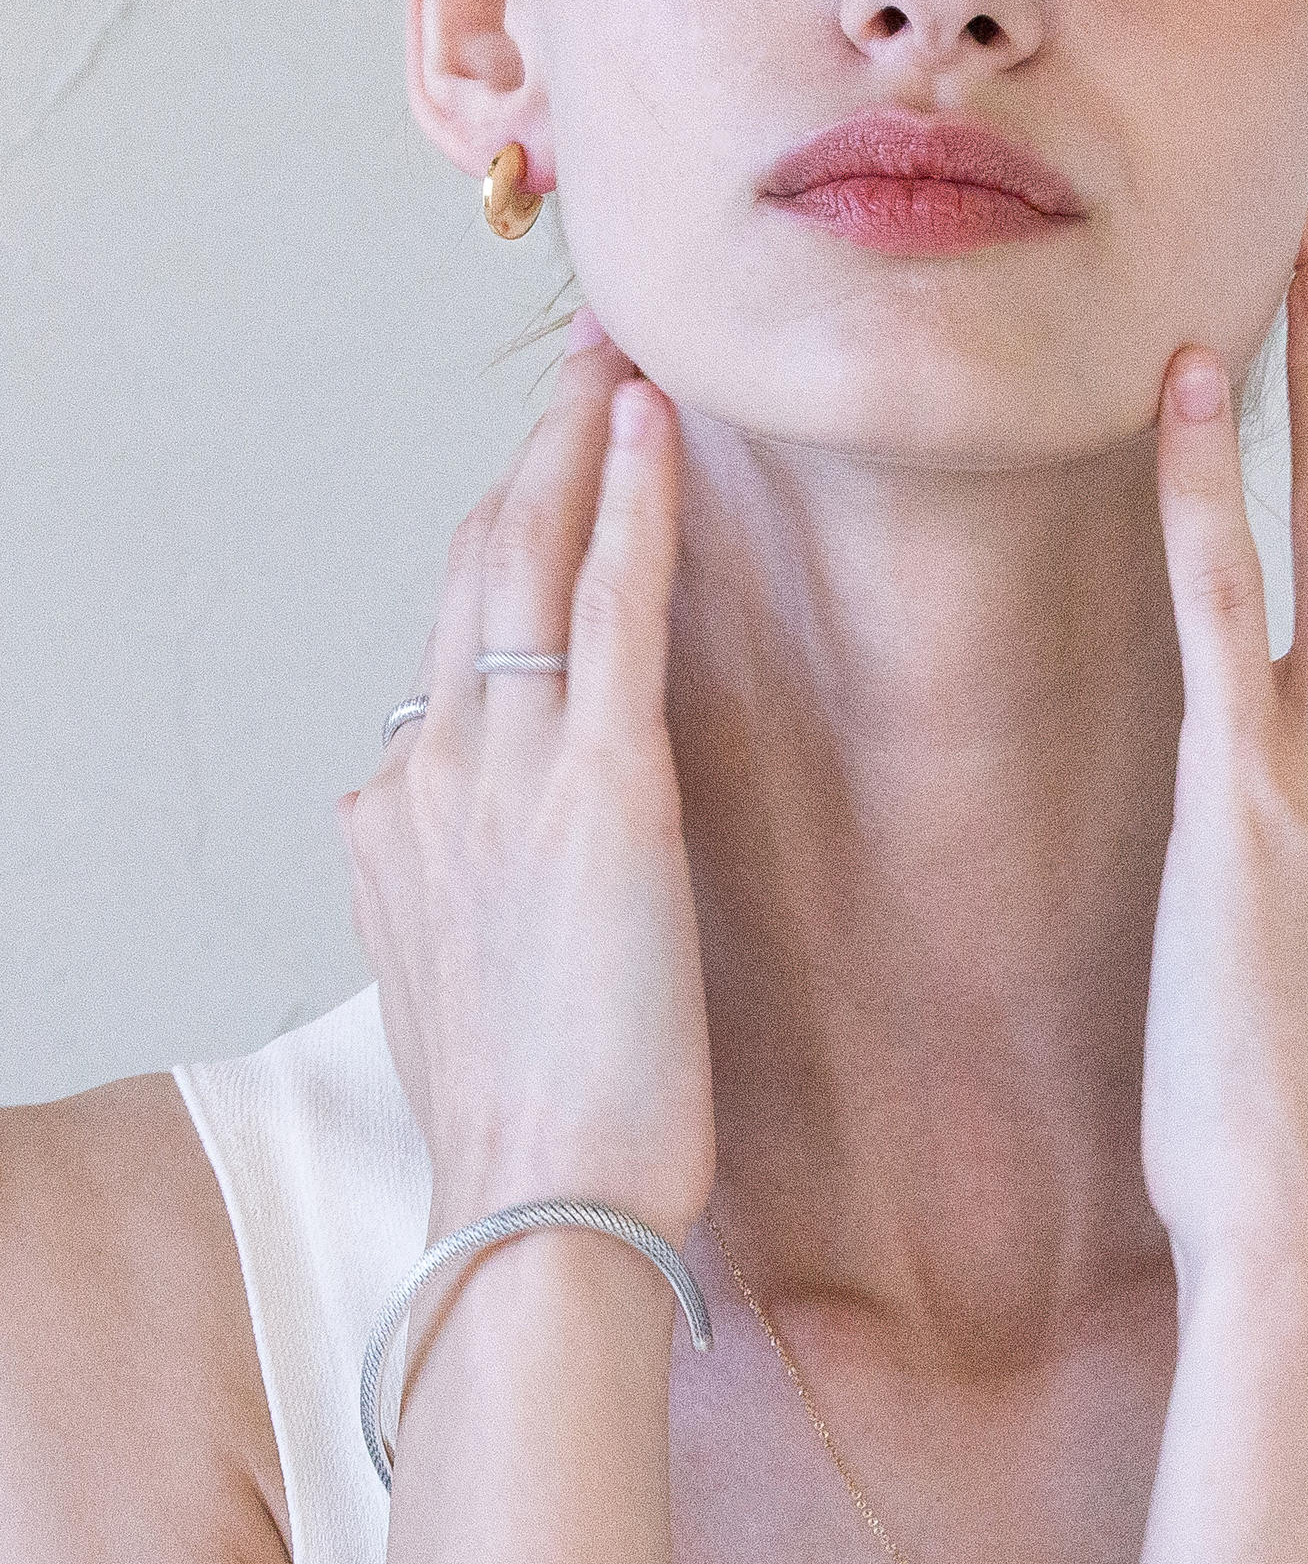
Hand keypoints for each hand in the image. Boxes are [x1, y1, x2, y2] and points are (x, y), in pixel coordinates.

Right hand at [337, 310, 715, 1247]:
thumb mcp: (464, 990)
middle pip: (472, 570)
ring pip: (530, 560)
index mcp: (398, 822)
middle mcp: (429, 772)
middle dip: (530, 455)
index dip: (500, 548)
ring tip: (617, 355)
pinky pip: (611, 608)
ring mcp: (506, 771)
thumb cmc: (528, 1128)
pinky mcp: (603, 788)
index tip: (542, 482)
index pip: (449, 647)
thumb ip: (458, 896)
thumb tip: (471, 850)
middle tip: (581, 362)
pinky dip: (632, 505)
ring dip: (575, 442)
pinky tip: (654, 426)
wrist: (538, 1208)